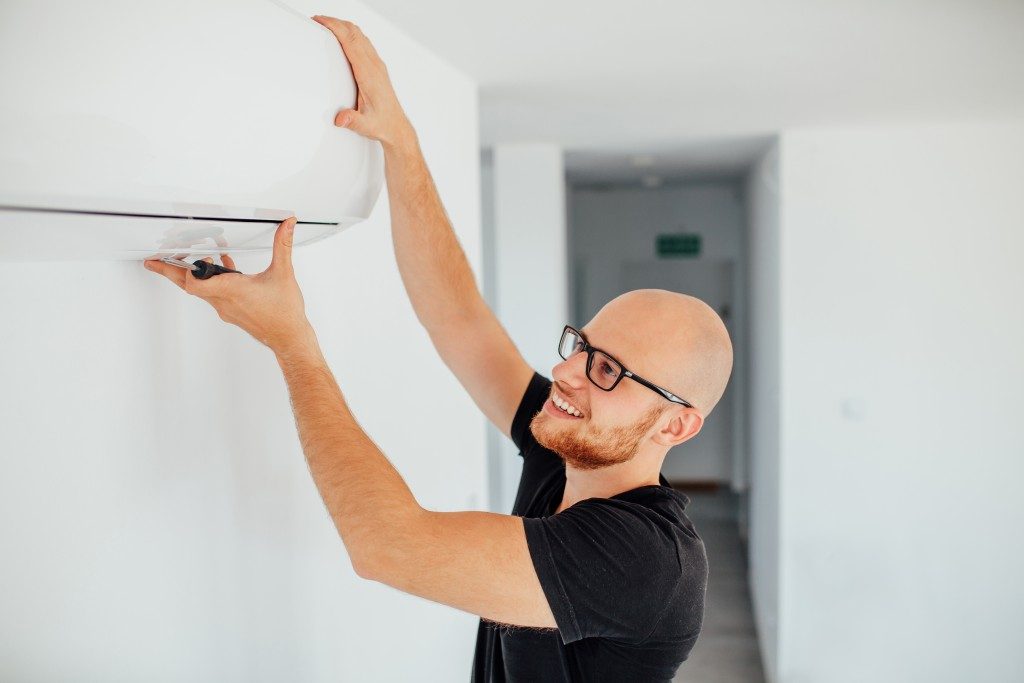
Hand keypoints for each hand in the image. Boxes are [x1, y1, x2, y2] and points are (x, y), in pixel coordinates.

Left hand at [143, 218, 316, 354]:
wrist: (289, 339)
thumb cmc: (284, 314)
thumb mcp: (284, 274)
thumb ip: (283, 246)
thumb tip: (287, 225)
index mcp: (232, 290)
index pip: (194, 282)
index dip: (182, 270)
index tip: (175, 259)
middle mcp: (224, 301)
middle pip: (188, 286)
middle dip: (170, 271)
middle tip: (153, 262)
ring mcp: (227, 309)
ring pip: (201, 290)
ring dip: (193, 275)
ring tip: (187, 261)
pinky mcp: (233, 312)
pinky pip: (214, 294)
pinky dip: (213, 281)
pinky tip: (226, 269)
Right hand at [312, 15, 415, 148]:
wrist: (397, 127)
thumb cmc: (382, 124)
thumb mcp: (365, 125)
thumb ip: (352, 120)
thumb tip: (341, 119)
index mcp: (369, 74)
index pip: (351, 42)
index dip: (335, 27)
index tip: (321, 21)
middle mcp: (374, 66)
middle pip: (355, 33)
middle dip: (335, 22)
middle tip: (319, 19)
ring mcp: (377, 65)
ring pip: (360, 35)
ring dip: (343, 26)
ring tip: (327, 25)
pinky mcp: (377, 68)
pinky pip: (364, 43)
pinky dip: (351, 35)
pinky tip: (343, 39)